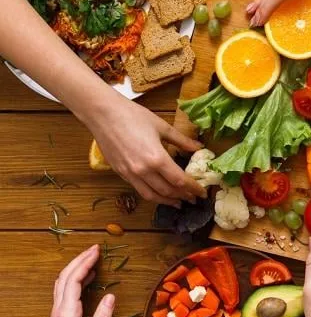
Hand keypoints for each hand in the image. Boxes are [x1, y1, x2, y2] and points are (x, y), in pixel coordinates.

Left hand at [33, 245, 114, 316]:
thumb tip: (112, 296)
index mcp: (67, 312)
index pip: (74, 279)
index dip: (85, 263)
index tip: (97, 251)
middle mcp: (59, 308)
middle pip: (65, 276)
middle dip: (80, 259)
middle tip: (95, 248)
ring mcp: (57, 311)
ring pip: (62, 281)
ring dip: (75, 267)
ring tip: (91, 258)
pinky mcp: (59, 316)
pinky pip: (64, 290)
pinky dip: (75, 278)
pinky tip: (86, 278)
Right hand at [88, 96, 205, 205]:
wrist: (102, 114)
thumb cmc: (133, 116)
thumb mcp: (162, 126)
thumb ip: (182, 140)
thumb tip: (199, 147)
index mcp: (157, 158)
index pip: (180, 181)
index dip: (193, 188)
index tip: (202, 192)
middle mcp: (143, 171)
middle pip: (168, 191)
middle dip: (183, 196)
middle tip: (193, 198)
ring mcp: (130, 174)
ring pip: (152, 195)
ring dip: (167, 201)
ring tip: (178, 202)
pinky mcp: (120, 173)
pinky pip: (139, 190)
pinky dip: (152, 195)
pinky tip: (158, 193)